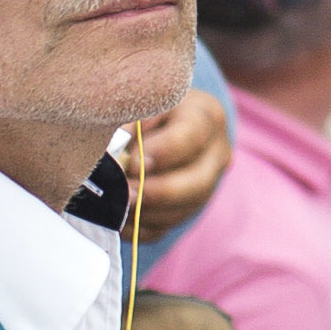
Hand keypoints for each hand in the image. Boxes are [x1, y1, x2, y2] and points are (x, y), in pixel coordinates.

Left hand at [120, 91, 230, 234]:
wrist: (158, 120)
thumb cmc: (145, 105)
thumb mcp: (141, 101)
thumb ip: (131, 121)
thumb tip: (114, 152)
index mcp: (206, 116)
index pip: (192, 137)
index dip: (162, 152)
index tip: (131, 162)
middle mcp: (217, 153)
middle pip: (198, 182)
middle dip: (156, 192)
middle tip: (124, 192)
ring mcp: (207, 184)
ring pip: (184, 210)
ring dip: (146, 213)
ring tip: (115, 205)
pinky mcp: (188, 207)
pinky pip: (167, 226)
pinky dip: (139, 227)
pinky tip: (116, 218)